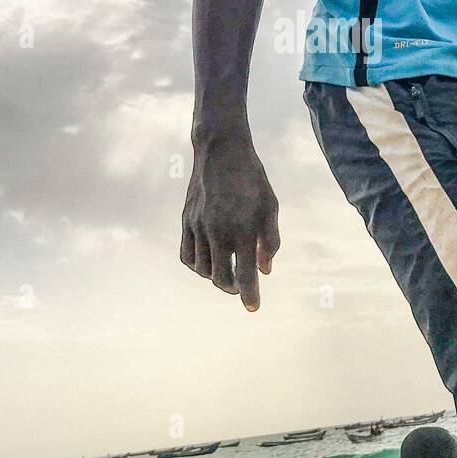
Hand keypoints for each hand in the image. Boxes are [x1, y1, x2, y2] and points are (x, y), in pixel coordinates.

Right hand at [180, 135, 279, 310]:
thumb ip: (270, 241)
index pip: (246, 274)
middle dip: (233, 288)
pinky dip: (197, 266)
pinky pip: (187, 255)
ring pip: (203, 270)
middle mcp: (217, 232)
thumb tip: (265, 270)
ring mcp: (198, 227)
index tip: (253, 307)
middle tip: (242, 287)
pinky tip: (208, 261)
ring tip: (228, 271)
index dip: (250, 295)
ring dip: (216, 277)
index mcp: (243, 229)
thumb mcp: (271, 207)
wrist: (221, 151)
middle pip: (221, 278)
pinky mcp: (186, 221)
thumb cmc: (252, 178)